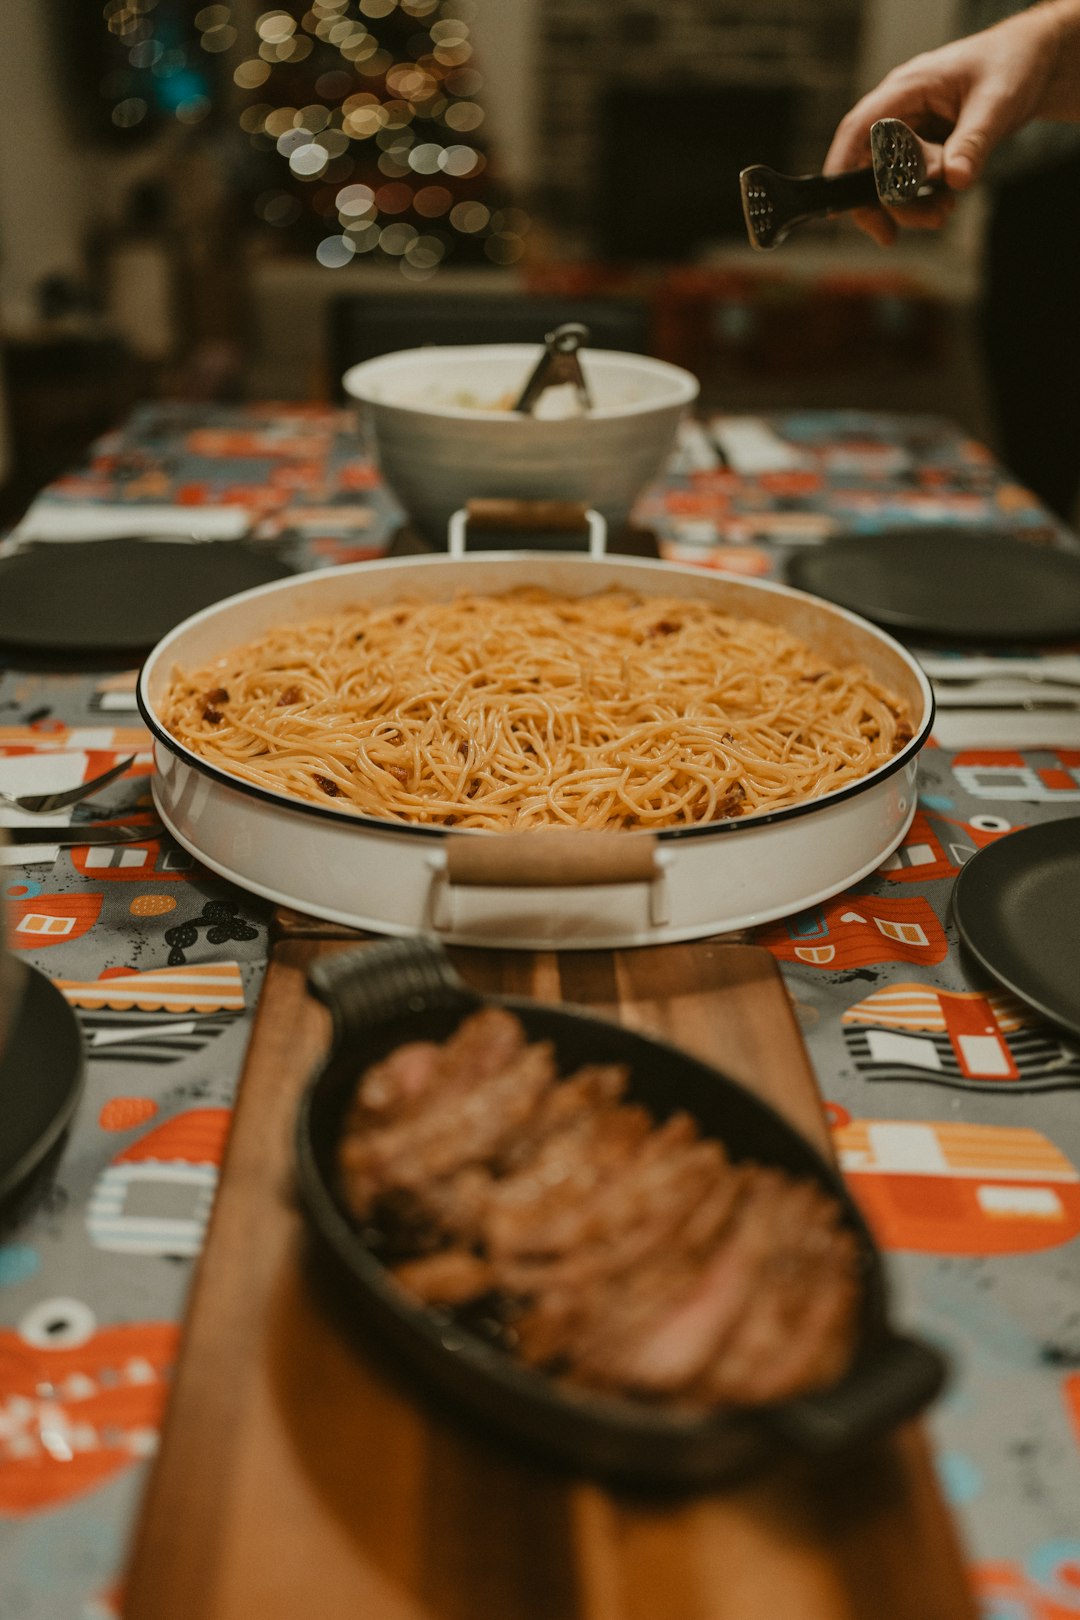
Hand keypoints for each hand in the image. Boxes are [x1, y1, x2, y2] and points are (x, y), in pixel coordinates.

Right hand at [824, 9, 1056, 244]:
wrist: (1032, 65)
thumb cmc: (1010, 66)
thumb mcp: (996, 103)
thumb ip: (972, 143)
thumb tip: (954, 180)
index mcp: (907, 89)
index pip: (860, 128)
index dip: (842, 167)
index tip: (839, 207)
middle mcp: (901, 111)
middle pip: (868, 166)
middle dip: (886, 203)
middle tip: (906, 229)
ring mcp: (910, 131)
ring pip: (889, 181)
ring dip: (910, 207)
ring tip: (943, 212)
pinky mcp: (924, 148)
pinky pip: (911, 182)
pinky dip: (924, 200)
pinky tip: (947, 202)